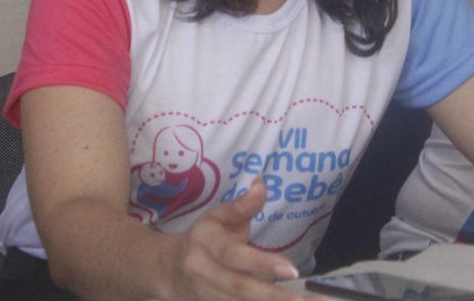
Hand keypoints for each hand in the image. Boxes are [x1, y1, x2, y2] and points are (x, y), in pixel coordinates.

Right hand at [168, 177, 311, 299]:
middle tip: (303, 300)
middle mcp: (201, 270)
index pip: (234, 255)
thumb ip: (242, 205)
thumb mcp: (219, 216)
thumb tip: (261, 183)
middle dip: (273, 296)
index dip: (261, 263)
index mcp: (205, 241)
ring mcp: (203, 294)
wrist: (169, 269)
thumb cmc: (205, 238)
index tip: (292, 270)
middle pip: (239, 287)